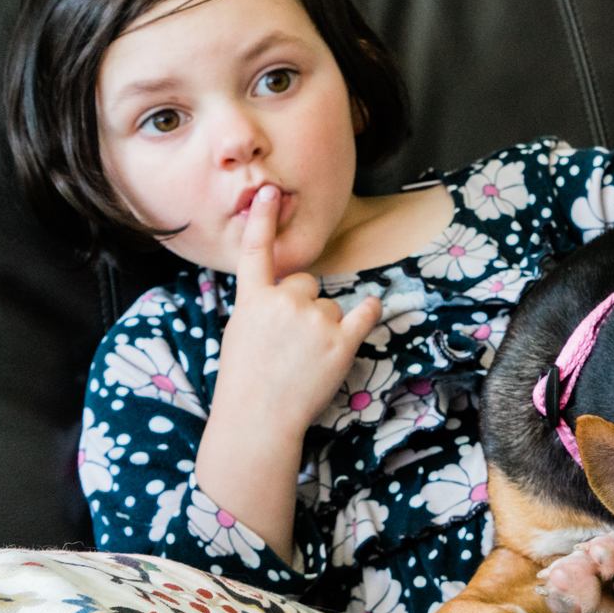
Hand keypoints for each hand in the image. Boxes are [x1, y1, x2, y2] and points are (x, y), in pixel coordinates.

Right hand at [216, 185, 382, 437]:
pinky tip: (374, 308)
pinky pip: (365, 312)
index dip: (262, 220)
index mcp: (252, 301)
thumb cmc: (245, 382)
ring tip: (305, 358)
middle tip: (290, 342)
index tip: (269, 192)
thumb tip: (282, 295)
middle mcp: (284, 302)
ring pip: (331, 305)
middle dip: (303, 306)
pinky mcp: (342, 340)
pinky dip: (371, 311)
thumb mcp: (240, 334)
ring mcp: (315, 320)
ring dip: (325, 326)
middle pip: (306, 283)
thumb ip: (260, 307)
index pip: (257, 253)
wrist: (258, 420)